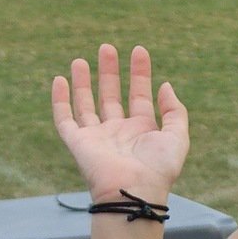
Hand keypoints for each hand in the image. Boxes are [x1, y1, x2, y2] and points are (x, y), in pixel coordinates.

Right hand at [52, 43, 188, 202]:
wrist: (134, 190)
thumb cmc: (158, 168)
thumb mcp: (177, 137)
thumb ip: (174, 111)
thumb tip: (165, 85)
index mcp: (142, 130)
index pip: (139, 95)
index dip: (140, 73)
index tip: (139, 51)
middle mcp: (118, 132)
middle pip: (111, 96)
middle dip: (109, 72)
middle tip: (107, 48)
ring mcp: (97, 137)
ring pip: (86, 104)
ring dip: (83, 82)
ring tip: (81, 59)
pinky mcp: (78, 143)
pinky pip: (65, 119)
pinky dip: (60, 100)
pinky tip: (60, 80)